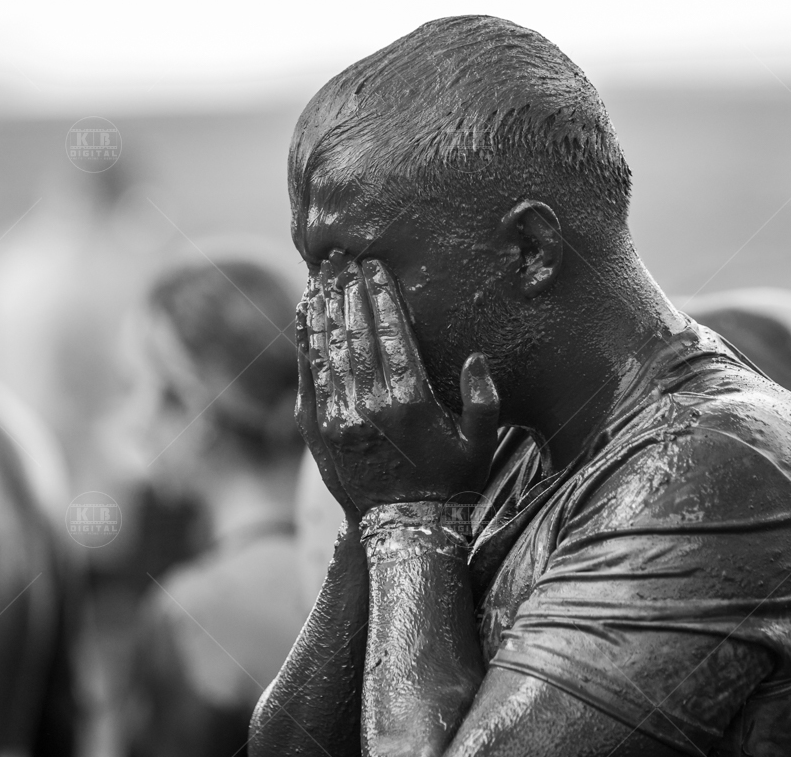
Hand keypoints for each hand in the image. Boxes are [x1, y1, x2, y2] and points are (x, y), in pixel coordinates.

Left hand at [296, 258, 499, 515]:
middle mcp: (370, 406)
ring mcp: (339, 418)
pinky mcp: (318, 430)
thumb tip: (474, 357)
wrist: (405, 531)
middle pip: (356, 333)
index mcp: (411, 402)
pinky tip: (307, 315)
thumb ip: (483, 399)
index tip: (375, 266)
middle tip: (345, 259)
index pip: (390, 334)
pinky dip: (307, 341)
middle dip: (350, 291)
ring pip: (328, 349)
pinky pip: (310, 375)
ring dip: (326, 308)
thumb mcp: (482, 444)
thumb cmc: (451, 484)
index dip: (380, 296)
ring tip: (324, 276)